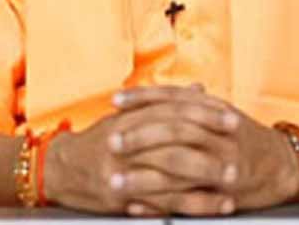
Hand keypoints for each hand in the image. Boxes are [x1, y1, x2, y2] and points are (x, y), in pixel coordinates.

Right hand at [42, 86, 242, 214]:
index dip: (204, 114)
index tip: (232, 119)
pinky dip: (190, 206)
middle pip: (174, 138)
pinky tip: (212, 208)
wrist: (60, 169)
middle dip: (210, 144)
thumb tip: (200, 89)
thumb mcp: (128, 115)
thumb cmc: (99, 140)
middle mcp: (126, 141)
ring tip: (233, 185)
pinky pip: (161, 202)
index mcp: (130, 118)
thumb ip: (165, 102)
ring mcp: (123, 170)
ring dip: (206, 181)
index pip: (173, 110)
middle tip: (237, 149)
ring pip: (170, 174)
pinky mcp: (121, 198)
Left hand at [109, 85, 298, 213]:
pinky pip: (187, 200)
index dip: (143, 97)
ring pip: (177, 166)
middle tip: (111, 141)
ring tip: (114, 182)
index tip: (115, 100)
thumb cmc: (244, 138)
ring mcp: (223, 163)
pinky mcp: (224, 193)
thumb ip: (189, 104)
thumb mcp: (221, 113)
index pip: (174, 97)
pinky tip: (136, 206)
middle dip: (139, 135)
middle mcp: (220, 132)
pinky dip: (159, 204)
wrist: (284, 166)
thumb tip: (151, 96)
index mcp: (215, 109)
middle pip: (174, 129)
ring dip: (142, 176)